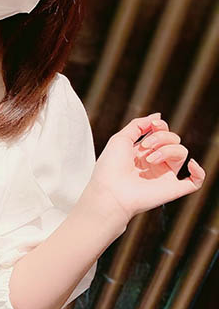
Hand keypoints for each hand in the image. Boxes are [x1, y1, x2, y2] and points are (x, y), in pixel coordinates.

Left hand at [88, 112, 205, 225]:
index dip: (160, 126)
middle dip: (161, 137)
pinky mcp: (172, 189)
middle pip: (173, 140)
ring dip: (168, 150)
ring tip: (150, 159)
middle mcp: (155, 164)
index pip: (162, 133)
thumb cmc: (111, 167)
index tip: (152, 125)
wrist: (110, 192)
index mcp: (142, 153)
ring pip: (181, 153)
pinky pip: (195, 182)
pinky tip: (190, 165)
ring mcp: (164, 176)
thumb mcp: (121, 138)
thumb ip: (138, 125)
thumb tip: (157, 117)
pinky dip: (199, 172)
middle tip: (146, 146)